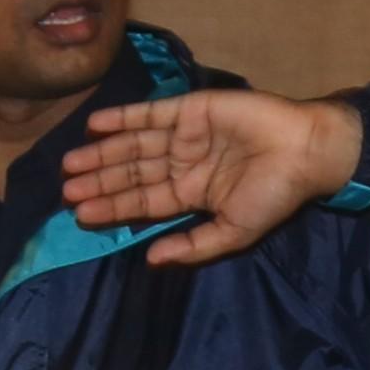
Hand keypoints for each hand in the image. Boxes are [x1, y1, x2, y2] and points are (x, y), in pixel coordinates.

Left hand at [64, 90, 365, 266]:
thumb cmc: (274, 196)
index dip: (112, 207)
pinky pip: (151, 113)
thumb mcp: (235, 232)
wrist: (304, 152)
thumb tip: (151, 261)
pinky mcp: (191, 109)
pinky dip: (123, 118)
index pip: (143, 202)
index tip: (79, 214)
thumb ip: (194, 246)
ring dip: (103, 153)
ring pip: (134, 145)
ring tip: (71, 163)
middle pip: (132, 174)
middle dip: (100, 181)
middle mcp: (184, 165)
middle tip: (65, 189)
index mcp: (193, 195)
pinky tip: (95, 126)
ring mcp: (186, 136)